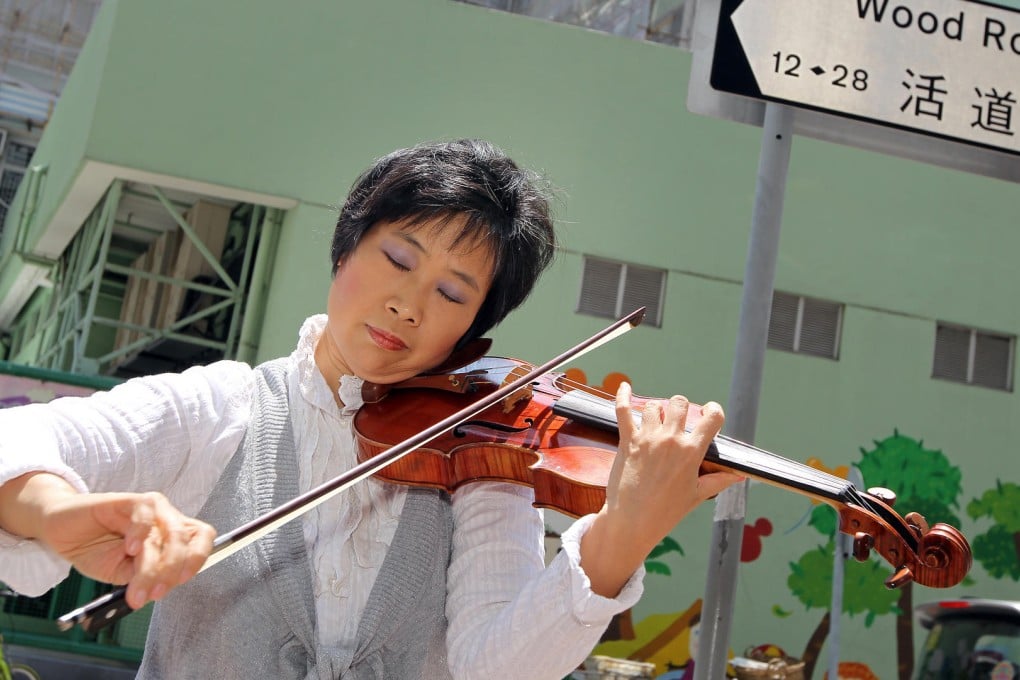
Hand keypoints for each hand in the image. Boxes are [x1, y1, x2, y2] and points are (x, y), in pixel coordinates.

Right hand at [1, 473, 214, 608]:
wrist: (62, 532)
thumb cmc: (96, 551)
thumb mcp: (123, 573)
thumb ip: (144, 576)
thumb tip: (161, 588)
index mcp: (172, 536)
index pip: (202, 539)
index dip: (197, 559)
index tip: (181, 582)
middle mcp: (166, 519)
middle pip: (186, 541)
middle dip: (171, 572)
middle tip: (153, 594)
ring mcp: (150, 508)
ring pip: (168, 533)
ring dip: (153, 566)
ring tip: (137, 589)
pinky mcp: (128, 500)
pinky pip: (144, 513)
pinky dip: (141, 534)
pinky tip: (130, 550)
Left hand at [580, 383, 743, 595]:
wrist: (633, 521)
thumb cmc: (666, 512)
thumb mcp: (697, 496)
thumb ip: (718, 480)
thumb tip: (739, 475)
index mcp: (691, 452)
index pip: (711, 419)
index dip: (713, 411)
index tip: (710, 412)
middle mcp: (670, 440)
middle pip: (679, 403)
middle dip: (681, 408)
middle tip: (678, 419)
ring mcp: (647, 438)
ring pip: (653, 405)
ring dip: (656, 410)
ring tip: (656, 420)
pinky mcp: (627, 441)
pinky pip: (622, 410)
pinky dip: (622, 395)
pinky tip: (624, 386)